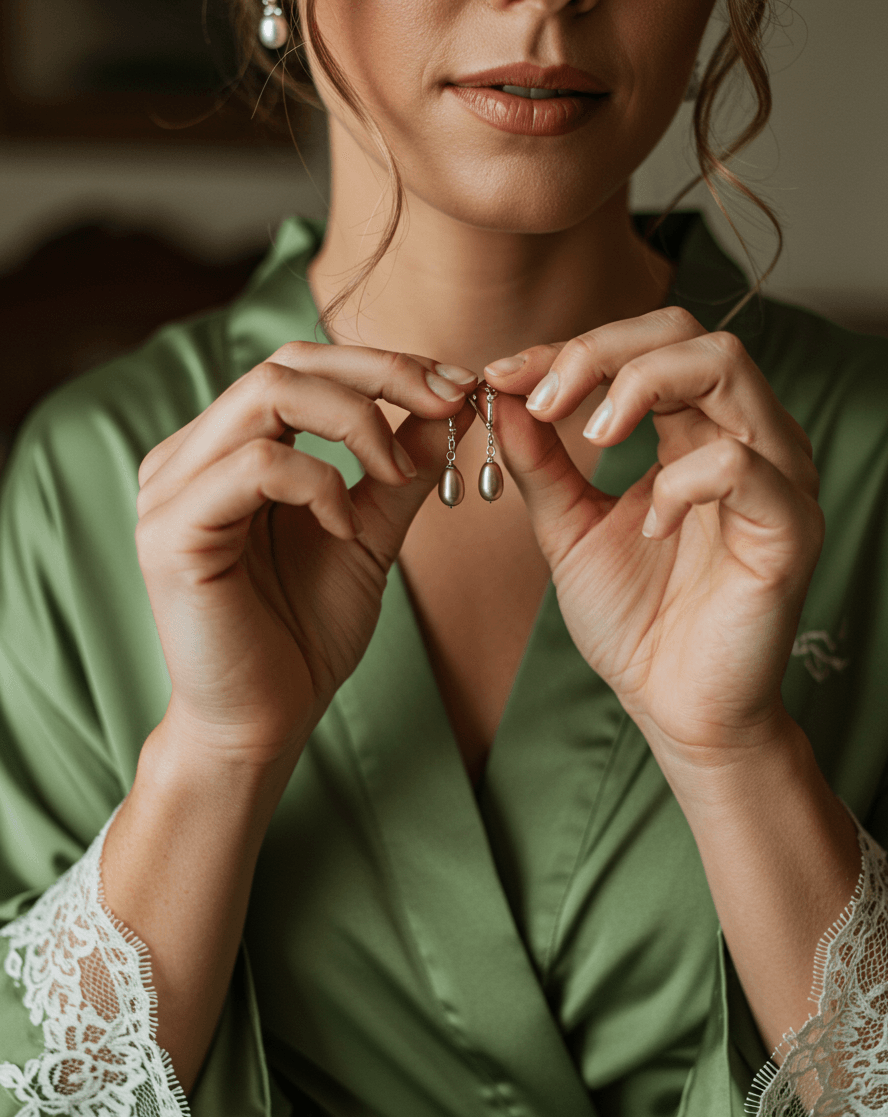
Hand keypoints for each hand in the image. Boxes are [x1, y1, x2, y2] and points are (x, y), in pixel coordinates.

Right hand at [136, 344, 475, 763]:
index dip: (382, 364)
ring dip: (355, 422)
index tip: (456, 388)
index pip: (300, 366)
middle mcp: (189, 456)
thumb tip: (452, 403)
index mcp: (227, 450)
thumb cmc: (305, 634)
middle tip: (447, 401)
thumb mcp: (366, 534)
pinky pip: (257, 466)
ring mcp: (171, 489)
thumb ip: (397, 471)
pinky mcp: (171, 531)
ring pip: (267, 394)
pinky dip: (319, 484)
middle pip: (284, 363)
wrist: (263, 723)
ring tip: (396, 475)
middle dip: (380, 373)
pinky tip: (346, 527)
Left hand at [482, 307, 823, 760]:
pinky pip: (740, 465)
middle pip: (689, 333)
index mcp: (694, 432)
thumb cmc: (635, 621)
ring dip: (640, 386)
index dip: (570, 349)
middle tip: (544, 397)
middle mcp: (743, 438)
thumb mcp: (569, 530)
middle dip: (603, 350)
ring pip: (726, 369)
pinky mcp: (788, 526)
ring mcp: (774, 476)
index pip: (643, 346)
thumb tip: (502, 392)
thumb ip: (541, 463)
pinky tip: (649, 526)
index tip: (503, 376)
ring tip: (591, 439)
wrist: (675, 707)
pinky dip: (680, 482)